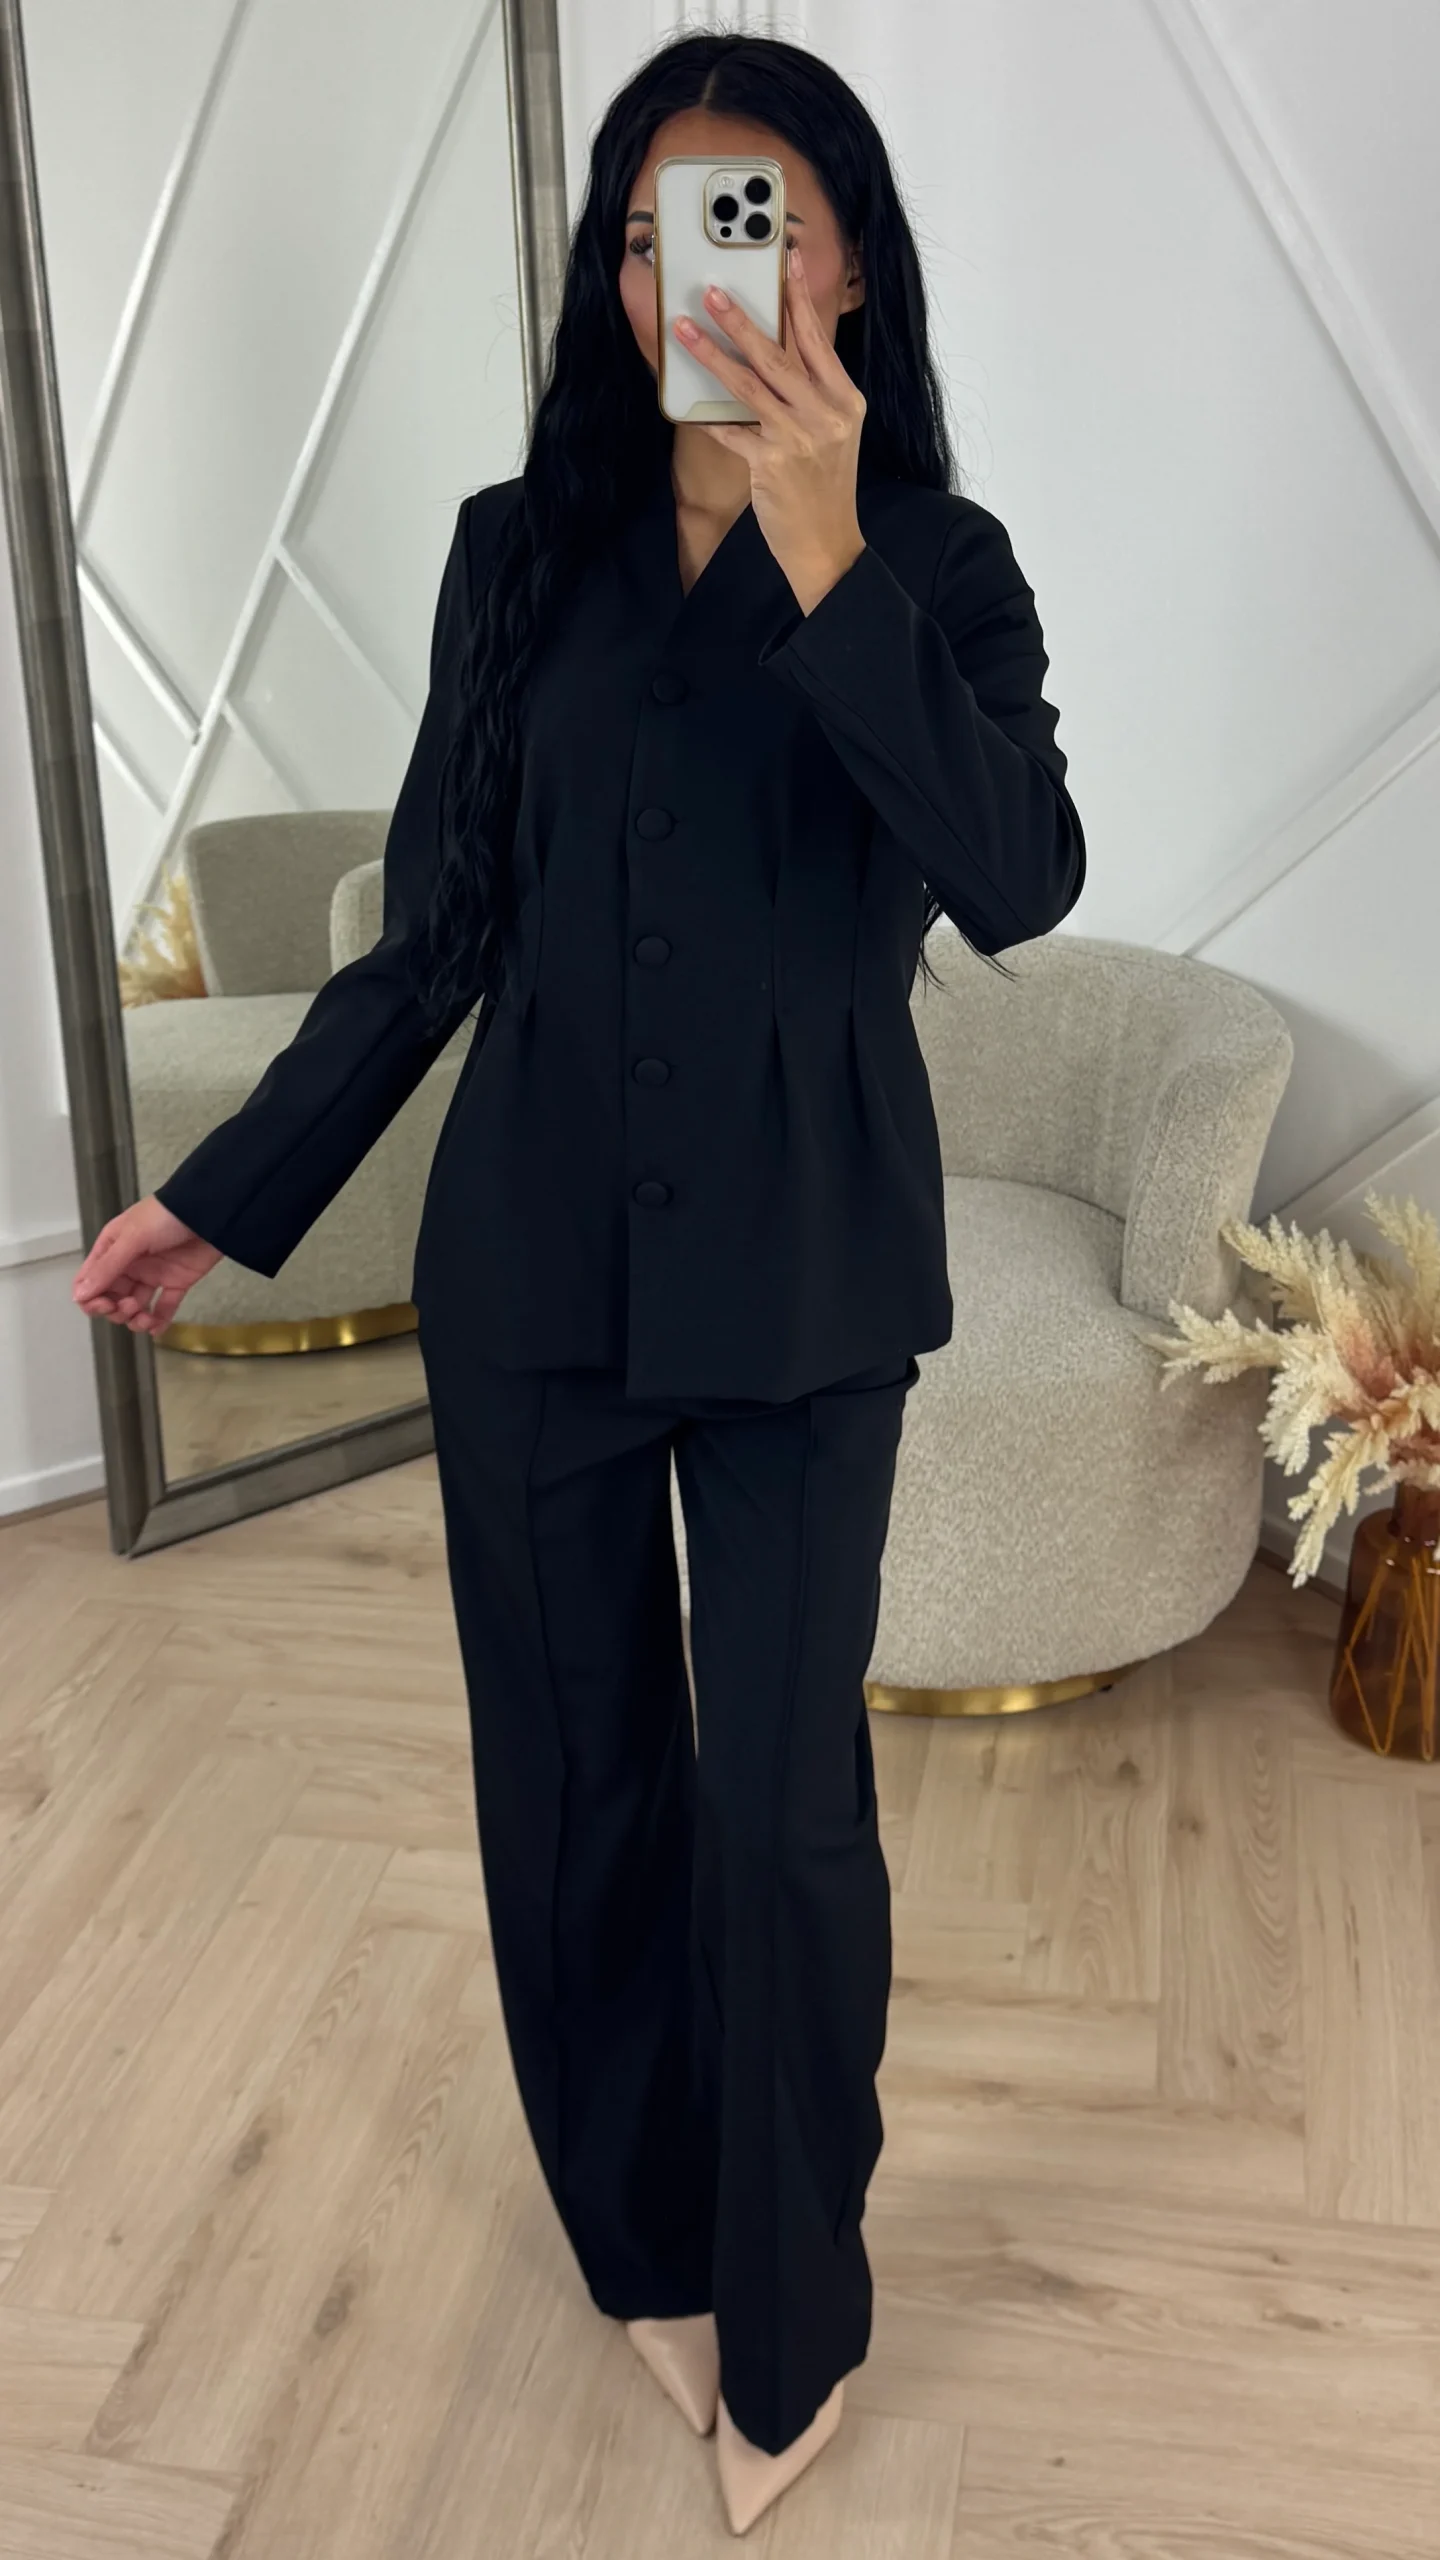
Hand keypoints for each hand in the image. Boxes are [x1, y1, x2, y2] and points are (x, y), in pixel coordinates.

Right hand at [72, 1196, 223, 1334]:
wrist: (211, 1212)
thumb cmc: (167, 1215)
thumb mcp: (132, 1238)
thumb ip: (108, 1268)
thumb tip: (79, 1295)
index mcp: (112, 1249)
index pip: (90, 1281)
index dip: (91, 1299)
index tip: (103, 1306)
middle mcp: (129, 1264)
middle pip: (111, 1298)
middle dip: (116, 1310)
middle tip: (130, 1306)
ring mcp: (153, 1274)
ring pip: (135, 1307)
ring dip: (136, 1319)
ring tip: (145, 1318)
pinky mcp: (176, 1282)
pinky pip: (163, 1308)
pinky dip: (158, 1321)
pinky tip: (156, 1328)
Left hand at [672, 245, 866, 613]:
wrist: (827, 543)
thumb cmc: (825, 486)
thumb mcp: (832, 432)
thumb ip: (809, 393)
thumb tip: (772, 352)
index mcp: (843, 399)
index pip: (816, 338)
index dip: (798, 297)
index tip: (786, 261)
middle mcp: (824, 413)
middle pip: (777, 354)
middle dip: (741, 319)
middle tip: (713, 292)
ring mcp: (797, 437)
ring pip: (749, 384)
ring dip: (713, 353)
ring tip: (686, 329)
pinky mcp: (770, 462)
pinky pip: (730, 430)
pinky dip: (708, 417)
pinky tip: (685, 404)